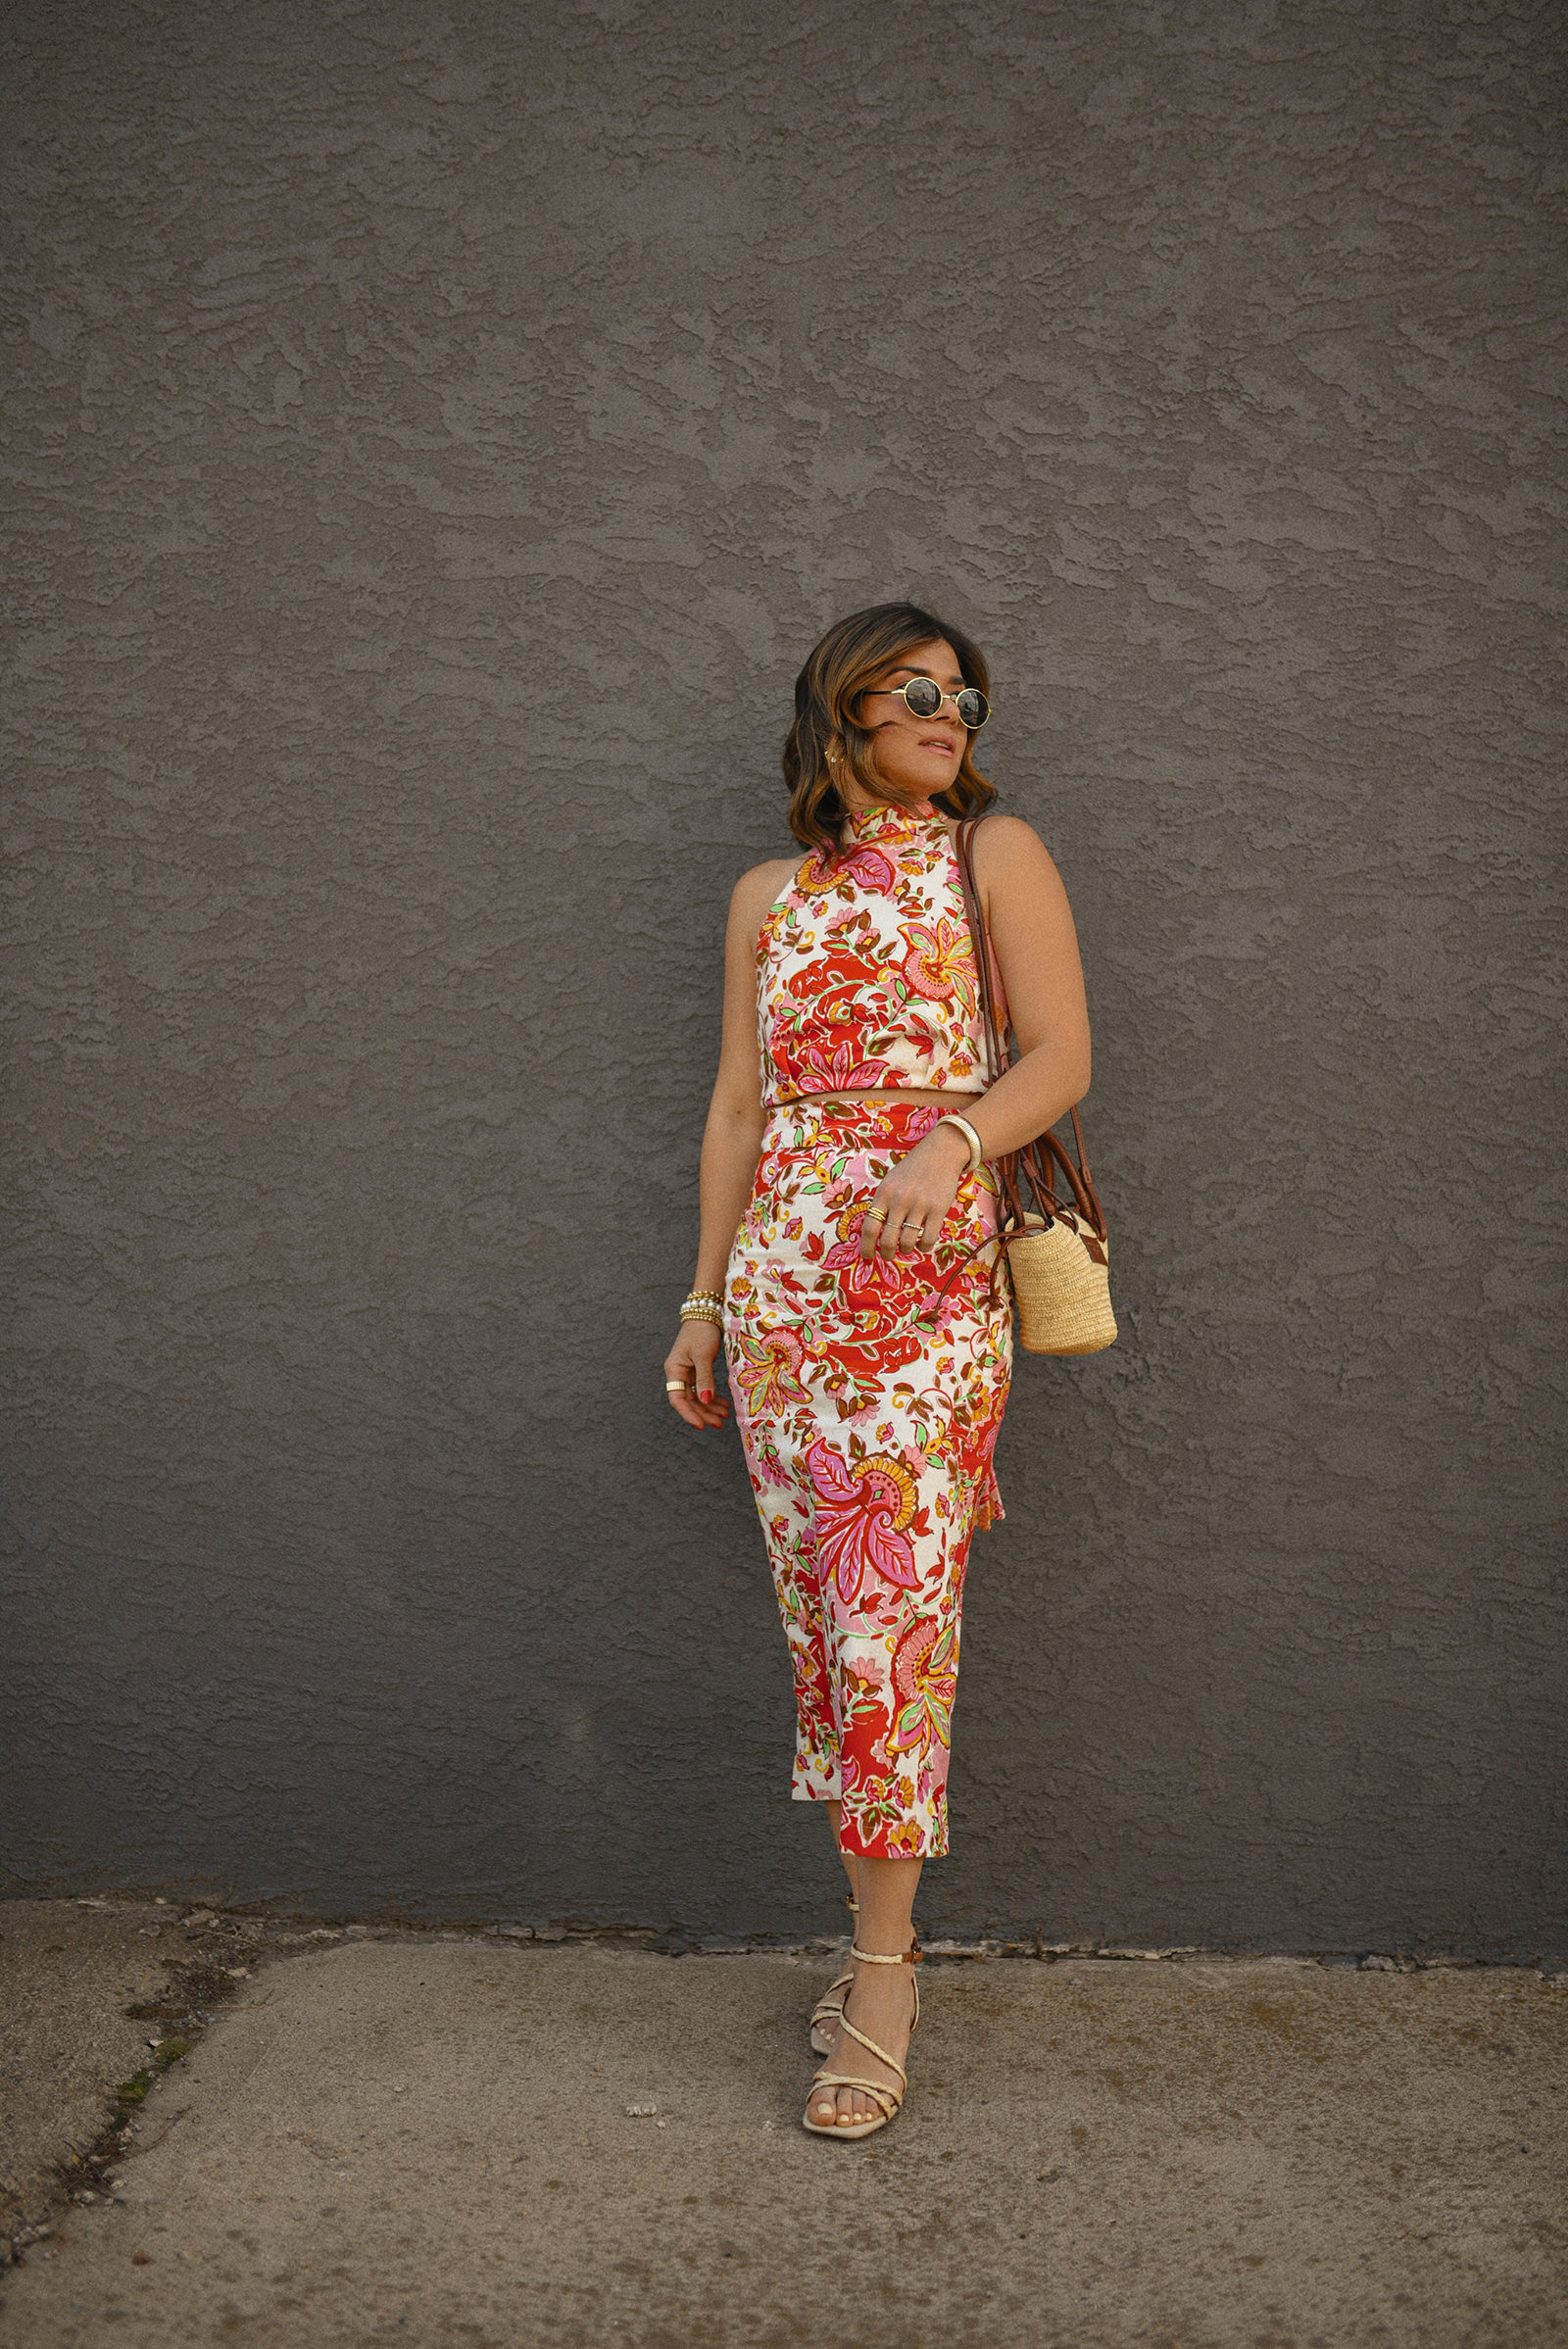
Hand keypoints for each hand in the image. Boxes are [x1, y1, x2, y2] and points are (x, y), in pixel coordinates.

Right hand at [664, 1320, 730, 1429]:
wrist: (706, 1313)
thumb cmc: (702, 1331)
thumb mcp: (703, 1355)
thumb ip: (704, 1379)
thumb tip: (705, 1401)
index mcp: (674, 1371)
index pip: (677, 1400)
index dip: (689, 1414)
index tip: (702, 1425)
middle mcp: (679, 1374)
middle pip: (689, 1401)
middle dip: (704, 1413)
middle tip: (720, 1423)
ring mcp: (688, 1372)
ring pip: (698, 1396)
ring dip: (710, 1407)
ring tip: (725, 1415)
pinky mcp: (698, 1369)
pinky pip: (704, 1388)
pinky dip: (713, 1397)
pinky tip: (724, 1404)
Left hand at [860, 1121, 971, 1262]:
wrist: (941, 1153)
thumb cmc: (912, 1170)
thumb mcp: (890, 1182)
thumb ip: (882, 1203)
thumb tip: (874, 1232)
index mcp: (883, 1194)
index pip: (869, 1227)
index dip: (866, 1247)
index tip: (868, 1257)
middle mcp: (899, 1201)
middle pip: (887, 1240)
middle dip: (886, 1254)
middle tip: (889, 1256)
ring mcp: (919, 1205)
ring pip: (907, 1242)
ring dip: (906, 1251)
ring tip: (907, 1248)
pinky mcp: (938, 1209)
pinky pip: (929, 1238)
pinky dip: (924, 1247)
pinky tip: (923, 1244)